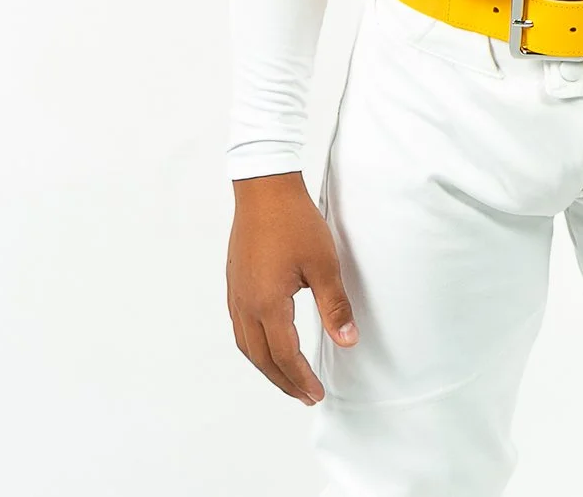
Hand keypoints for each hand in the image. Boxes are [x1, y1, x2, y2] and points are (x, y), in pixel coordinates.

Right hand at [225, 171, 357, 404]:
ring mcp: (236, 294)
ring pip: (247, 345)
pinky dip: (255, 346)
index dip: (301, 379)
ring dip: (267, 366)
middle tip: (305, 395)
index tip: (316, 394)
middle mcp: (245, 305)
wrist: (264, 187)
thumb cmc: (294, 222)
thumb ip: (334, 307)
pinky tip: (268, 343)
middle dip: (284, 381)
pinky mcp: (234, 282)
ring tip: (288, 377)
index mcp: (268, 304)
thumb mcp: (324, 265)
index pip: (285, 356)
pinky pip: (240, 327)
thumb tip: (348, 341)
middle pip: (262, 358)